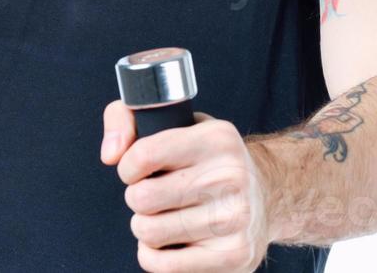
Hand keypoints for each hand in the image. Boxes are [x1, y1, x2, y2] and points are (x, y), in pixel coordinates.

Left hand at [102, 100, 275, 271]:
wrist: (265, 195)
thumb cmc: (206, 159)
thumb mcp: (175, 121)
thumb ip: (126, 118)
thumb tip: (110, 154)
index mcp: (217, 139)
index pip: (143, 156)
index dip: (128, 167)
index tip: (138, 169)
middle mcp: (231, 177)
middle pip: (142, 198)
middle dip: (137, 198)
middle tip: (154, 195)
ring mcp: (234, 220)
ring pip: (148, 232)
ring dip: (145, 226)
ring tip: (164, 216)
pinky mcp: (233, 256)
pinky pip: (162, 265)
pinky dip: (153, 255)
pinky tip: (169, 241)